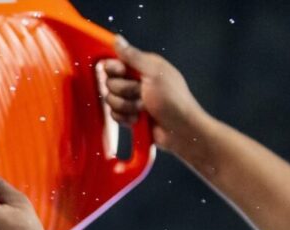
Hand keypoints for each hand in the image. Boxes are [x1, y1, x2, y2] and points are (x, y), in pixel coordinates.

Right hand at [99, 36, 202, 150]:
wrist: (180, 130)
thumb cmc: (173, 100)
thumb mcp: (154, 72)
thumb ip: (133, 56)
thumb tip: (117, 39)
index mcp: (142, 66)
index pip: (114, 62)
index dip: (114, 69)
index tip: (122, 73)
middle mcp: (136, 81)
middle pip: (110, 82)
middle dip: (123, 91)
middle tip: (141, 94)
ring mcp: (133, 99)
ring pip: (111, 100)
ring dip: (126, 106)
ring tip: (143, 109)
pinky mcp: (130, 115)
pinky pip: (115, 115)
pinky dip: (125, 119)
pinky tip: (138, 119)